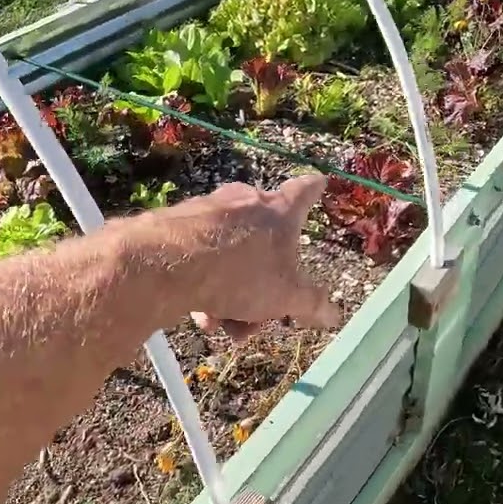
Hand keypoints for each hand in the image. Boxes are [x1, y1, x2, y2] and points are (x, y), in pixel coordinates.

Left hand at [173, 174, 340, 340]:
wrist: (169, 265)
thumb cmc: (240, 274)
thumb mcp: (285, 296)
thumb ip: (311, 304)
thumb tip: (333, 314)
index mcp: (278, 212)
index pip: (304, 192)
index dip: (314, 188)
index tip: (320, 180)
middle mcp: (245, 202)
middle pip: (264, 242)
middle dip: (263, 285)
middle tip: (256, 318)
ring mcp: (210, 210)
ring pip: (231, 255)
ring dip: (232, 293)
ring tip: (222, 323)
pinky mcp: (179, 224)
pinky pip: (202, 256)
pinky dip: (206, 283)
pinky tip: (200, 313)